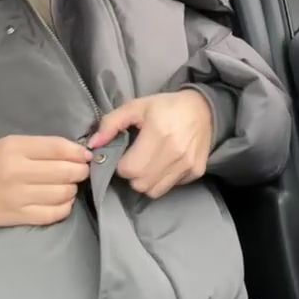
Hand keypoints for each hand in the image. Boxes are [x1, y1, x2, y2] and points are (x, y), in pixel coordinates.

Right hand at [0, 136, 91, 226]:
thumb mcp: (12, 144)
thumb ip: (43, 147)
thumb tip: (79, 153)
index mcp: (15, 148)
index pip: (58, 148)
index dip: (78, 153)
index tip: (85, 156)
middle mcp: (17, 171)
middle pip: (65, 172)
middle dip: (80, 171)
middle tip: (80, 172)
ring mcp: (18, 196)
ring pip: (62, 193)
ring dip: (72, 189)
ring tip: (68, 186)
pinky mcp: (18, 216)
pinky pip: (53, 214)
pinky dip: (65, 207)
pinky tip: (62, 201)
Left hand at [88, 90, 213, 198]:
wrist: (204, 109)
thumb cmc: (166, 107)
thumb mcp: (136, 106)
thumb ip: (111, 123)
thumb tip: (94, 145)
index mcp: (158, 134)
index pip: (129, 169)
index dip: (121, 165)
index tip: (124, 155)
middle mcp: (175, 153)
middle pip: (139, 184)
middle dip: (131, 175)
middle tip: (134, 160)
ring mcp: (187, 165)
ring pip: (154, 191)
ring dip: (145, 181)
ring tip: (148, 164)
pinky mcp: (196, 172)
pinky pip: (170, 187)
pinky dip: (162, 180)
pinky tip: (164, 164)